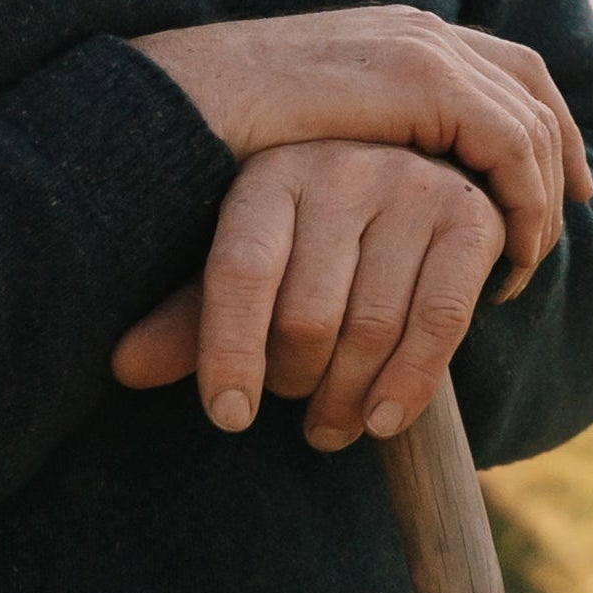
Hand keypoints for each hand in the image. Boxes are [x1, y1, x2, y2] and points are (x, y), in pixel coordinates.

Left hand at [113, 141, 511, 446]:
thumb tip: (123, 367)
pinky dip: (410, 386)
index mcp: (270, 171)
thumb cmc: (309, 247)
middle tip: (294, 407)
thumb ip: (192, 321)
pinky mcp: (470, 217)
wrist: (414, 193)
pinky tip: (383, 422)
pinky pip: (439, 321)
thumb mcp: (248, 274)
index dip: (228, 353)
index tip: (229, 418)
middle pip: (307, 315)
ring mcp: (411, 186)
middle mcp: (341, 166)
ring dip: (348, 402)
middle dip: (295, 385)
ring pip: (371, 327)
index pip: (239, 270)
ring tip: (331, 427)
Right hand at [132, 7, 587, 279]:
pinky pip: (508, 143)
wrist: (173, 108)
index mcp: (396, 32)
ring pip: (529, 119)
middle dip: (563, 150)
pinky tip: (509, 253)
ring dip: (542, 193)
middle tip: (570, 217)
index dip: (545, 118)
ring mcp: (422, 48)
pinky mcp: (418, 81)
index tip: (558, 180)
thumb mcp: (311, 133)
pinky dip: (522, 199)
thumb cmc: (218, 135)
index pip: (504, 64)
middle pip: (530, 83)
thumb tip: (388, 187)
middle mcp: (419, 30)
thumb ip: (361, 141)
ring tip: (528, 261)